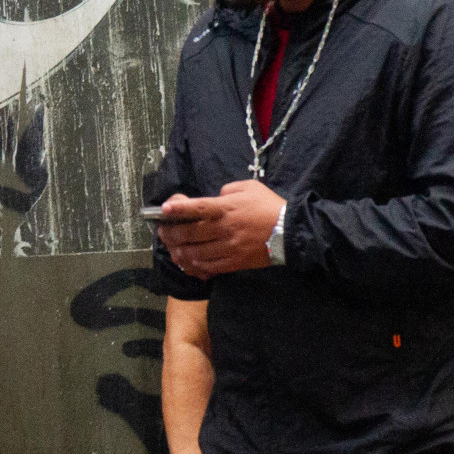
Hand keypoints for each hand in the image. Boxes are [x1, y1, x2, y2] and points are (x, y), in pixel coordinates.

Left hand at [157, 179, 282, 277]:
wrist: (289, 231)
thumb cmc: (269, 206)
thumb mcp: (249, 187)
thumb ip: (228, 190)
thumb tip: (214, 196)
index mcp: (226, 208)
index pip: (198, 207)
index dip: (179, 208)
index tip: (164, 208)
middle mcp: (224, 228)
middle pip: (190, 233)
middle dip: (171, 233)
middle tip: (163, 232)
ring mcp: (228, 247)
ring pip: (196, 253)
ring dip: (180, 251)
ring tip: (173, 248)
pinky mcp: (234, 262)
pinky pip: (209, 267)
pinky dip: (196, 265)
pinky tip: (189, 262)